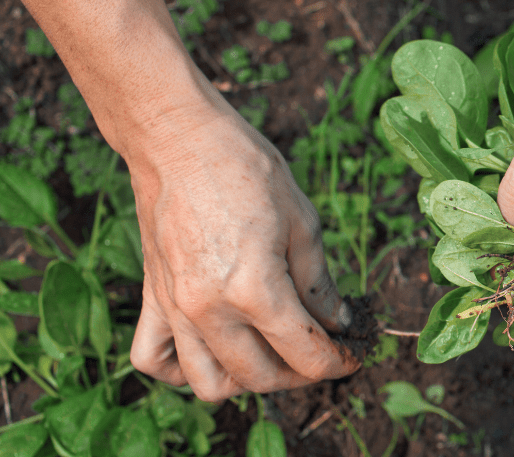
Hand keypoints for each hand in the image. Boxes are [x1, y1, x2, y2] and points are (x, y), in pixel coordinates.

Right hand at [128, 109, 358, 401]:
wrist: (179, 138)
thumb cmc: (245, 168)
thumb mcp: (303, 222)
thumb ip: (321, 284)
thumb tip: (340, 322)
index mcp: (255, 290)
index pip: (306, 355)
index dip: (339, 362)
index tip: (353, 354)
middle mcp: (209, 310)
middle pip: (261, 378)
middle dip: (301, 373)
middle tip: (320, 349)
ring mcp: (175, 308)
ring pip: (208, 383)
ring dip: (246, 379)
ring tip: (270, 352)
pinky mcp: (153, 297)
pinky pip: (154, 359)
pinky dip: (182, 367)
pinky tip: (212, 346)